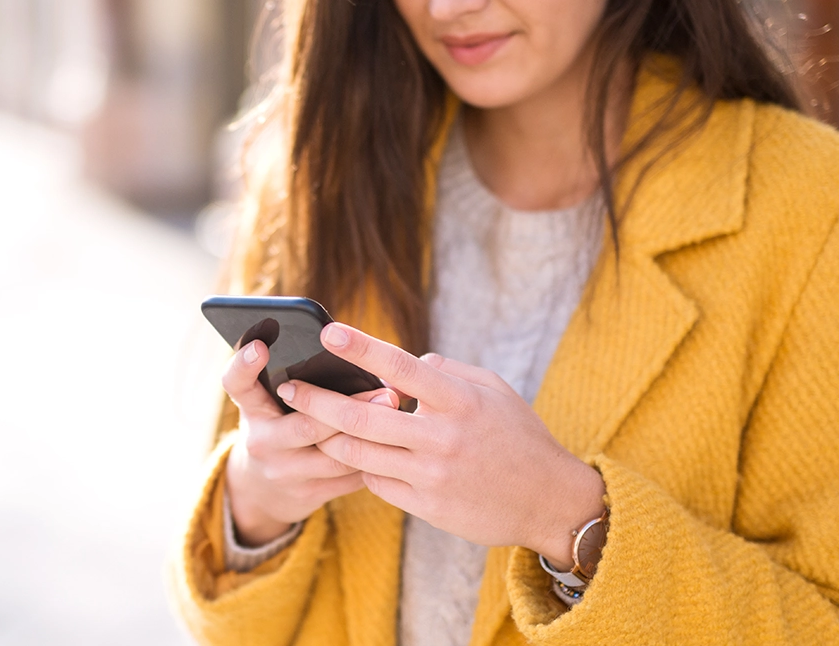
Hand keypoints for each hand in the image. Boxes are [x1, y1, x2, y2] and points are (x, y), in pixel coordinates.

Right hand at [222, 339, 399, 545]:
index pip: (237, 384)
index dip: (244, 364)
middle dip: (350, 408)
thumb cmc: (280, 427)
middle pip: (305, 425)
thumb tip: (355, 356)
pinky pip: (347, 478)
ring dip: (370, 436)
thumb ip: (297, 382)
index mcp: (252, 410)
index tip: (260, 346)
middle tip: (387, 391)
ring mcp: (283, 472)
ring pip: (334, 455)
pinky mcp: (307, 494)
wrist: (263, 490)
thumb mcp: (274, 405)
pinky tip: (394, 444)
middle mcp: (262, 441)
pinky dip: (372, 460)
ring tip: (398, 415)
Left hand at [275, 323, 605, 567]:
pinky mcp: (426, 506)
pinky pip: (375, 482)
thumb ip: (446, 372)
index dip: (362, 348)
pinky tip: (354, 454)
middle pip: (362, 417)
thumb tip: (401, 366)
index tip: (329, 332)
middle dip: (317, 400)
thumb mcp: (494, 390)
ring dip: (328, 436)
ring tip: (308, 421)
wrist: (549, 501)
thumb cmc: (520, 436)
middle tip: (289, 387)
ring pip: (359, 454)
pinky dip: (361, 465)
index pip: (401, 367)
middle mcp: (442, 438)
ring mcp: (431, 476)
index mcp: (460, 401)